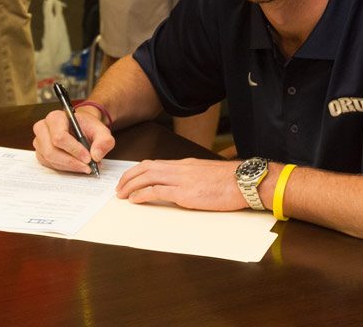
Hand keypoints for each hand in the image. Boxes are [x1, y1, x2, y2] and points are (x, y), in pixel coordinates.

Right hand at [33, 108, 114, 173]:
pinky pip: (49, 165)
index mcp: (55, 117)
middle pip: (51, 151)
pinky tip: (76, 166)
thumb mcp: (101, 130)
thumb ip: (104, 141)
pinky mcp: (40, 153)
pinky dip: (64, 168)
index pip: (60, 137)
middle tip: (88, 167)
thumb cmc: (87, 127)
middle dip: (71, 162)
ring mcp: (39, 142)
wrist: (81, 128)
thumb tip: (96, 156)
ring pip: (50, 160)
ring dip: (69, 167)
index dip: (74, 150)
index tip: (88, 158)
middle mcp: (43, 128)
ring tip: (85, 167)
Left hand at [115, 158, 246, 210]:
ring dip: (131, 186)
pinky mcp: (184, 193)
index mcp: (185, 164)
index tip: (130, 178)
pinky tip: (135, 200)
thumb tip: (183, 187)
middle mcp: (180, 168)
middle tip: (119, 187)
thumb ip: (192, 179)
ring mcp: (181, 179)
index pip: (155, 163)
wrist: (243, 181)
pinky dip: (142, 194)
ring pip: (147, 177)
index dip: (138, 170)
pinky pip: (156, 191)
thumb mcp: (207, 175)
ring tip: (122, 194)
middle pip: (146, 167)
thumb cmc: (231, 181)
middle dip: (129, 177)